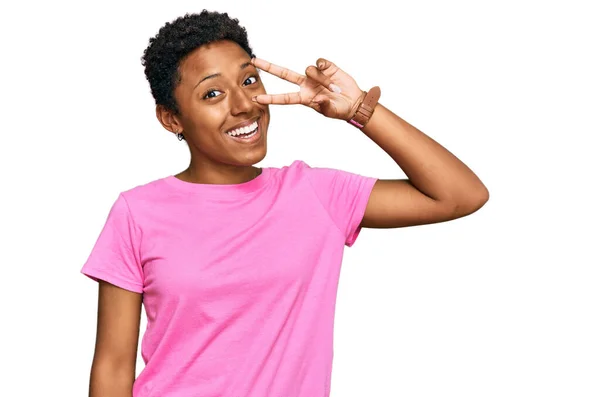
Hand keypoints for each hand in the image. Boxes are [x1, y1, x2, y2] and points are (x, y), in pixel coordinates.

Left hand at [251, 57, 365, 120]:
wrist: (354, 101)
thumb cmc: (340, 109)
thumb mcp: (331, 111)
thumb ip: (324, 106)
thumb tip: (319, 98)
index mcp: (304, 98)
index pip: (284, 98)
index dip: (271, 98)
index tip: (257, 98)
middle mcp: (306, 85)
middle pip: (284, 74)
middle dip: (269, 67)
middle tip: (254, 60)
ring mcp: (314, 75)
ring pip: (309, 69)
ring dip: (322, 79)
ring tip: (334, 88)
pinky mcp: (326, 67)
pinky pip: (320, 62)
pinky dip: (324, 67)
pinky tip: (330, 72)